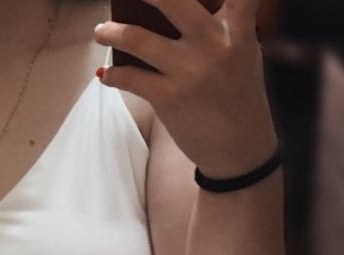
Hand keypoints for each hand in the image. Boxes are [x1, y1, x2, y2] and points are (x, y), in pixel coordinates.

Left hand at [94, 0, 278, 178]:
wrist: (239, 150)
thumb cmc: (237, 96)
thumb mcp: (243, 54)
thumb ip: (223, 26)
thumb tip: (171, 8)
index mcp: (237, 32)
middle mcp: (214, 46)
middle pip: (174, 0)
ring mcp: (189, 72)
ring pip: (137, 38)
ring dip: (111, 31)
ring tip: (101, 30)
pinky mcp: (169, 98)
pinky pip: (129, 78)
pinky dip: (113, 74)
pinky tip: (107, 74)